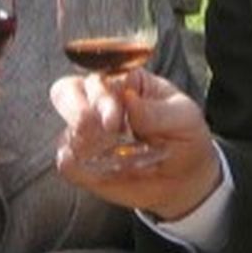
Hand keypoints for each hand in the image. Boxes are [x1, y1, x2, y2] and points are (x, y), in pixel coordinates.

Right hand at [49, 70, 221, 218]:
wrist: (187, 177)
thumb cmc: (186, 136)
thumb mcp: (184, 118)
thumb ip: (157, 111)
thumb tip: (129, 100)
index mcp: (125, 81)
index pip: (99, 75)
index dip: (100, 95)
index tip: (114, 120)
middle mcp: (99, 102)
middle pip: (65, 91)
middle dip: (77, 111)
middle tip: (104, 132)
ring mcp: (89, 133)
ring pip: (65, 129)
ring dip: (82, 143)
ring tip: (111, 156)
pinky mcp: (84, 162)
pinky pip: (66, 162)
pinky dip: (77, 166)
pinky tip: (100, 170)